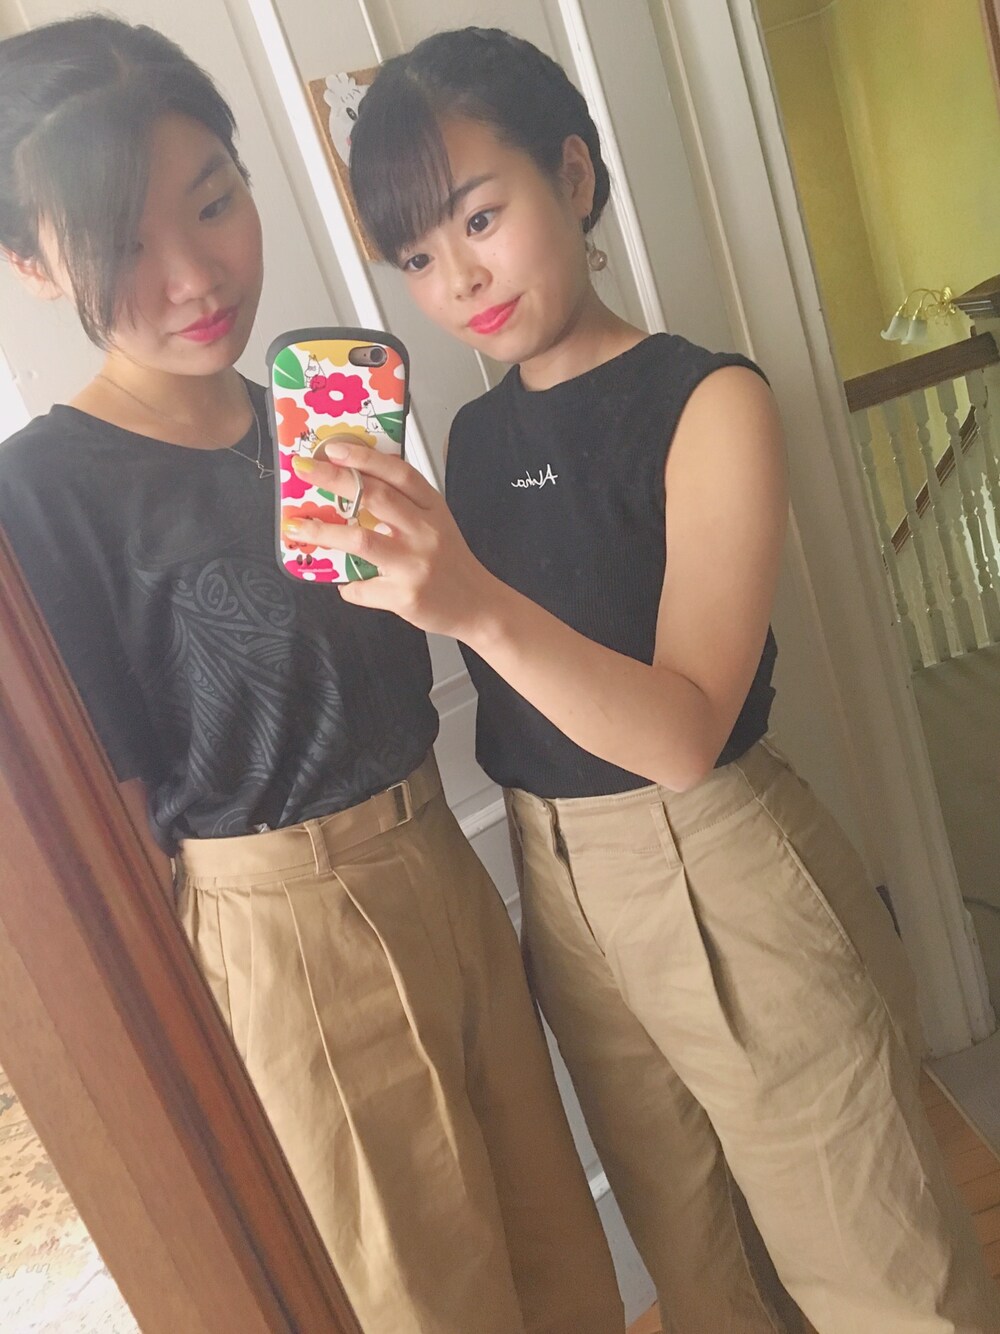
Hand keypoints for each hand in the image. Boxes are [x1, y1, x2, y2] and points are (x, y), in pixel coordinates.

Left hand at [285, 440, 494, 636]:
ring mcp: (414, 564)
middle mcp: (425, 532)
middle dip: (334, 480)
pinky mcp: (405, 595)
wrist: (478, 606)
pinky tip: (346, 583)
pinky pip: (362, 588)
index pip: (398, 473)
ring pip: (360, 540)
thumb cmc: (451, 562)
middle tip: (304, 471)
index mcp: (433, 508)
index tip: (334, 448)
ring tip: (299, 529)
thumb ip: (404, 505)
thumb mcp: (436, 523)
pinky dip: (348, 586)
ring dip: (324, 532)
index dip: (364, 457)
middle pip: (375, 497)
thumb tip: (352, 488)